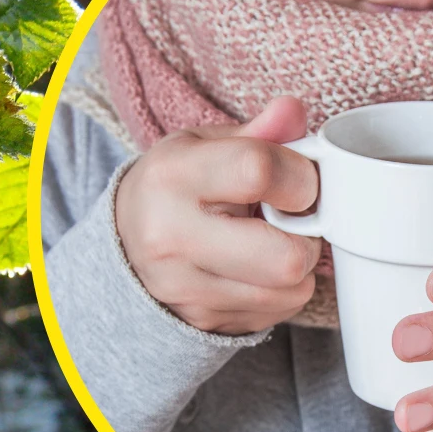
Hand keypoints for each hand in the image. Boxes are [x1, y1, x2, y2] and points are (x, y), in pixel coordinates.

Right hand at [114, 96, 321, 334]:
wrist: (125, 241)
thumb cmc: (176, 186)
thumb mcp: (205, 146)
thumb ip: (257, 132)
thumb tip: (293, 112)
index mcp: (171, 176)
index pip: (259, 171)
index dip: (299, 175)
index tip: (297, 179)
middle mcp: (170, 237)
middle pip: (284, 256)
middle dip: (307, 237)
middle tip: (292, 222)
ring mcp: (184, 287)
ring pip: (289, 290)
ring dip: (297, 267)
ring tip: (271, 243)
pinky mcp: (200, 319)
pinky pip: (277, 312)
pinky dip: (281, 291)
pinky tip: (256, 269)